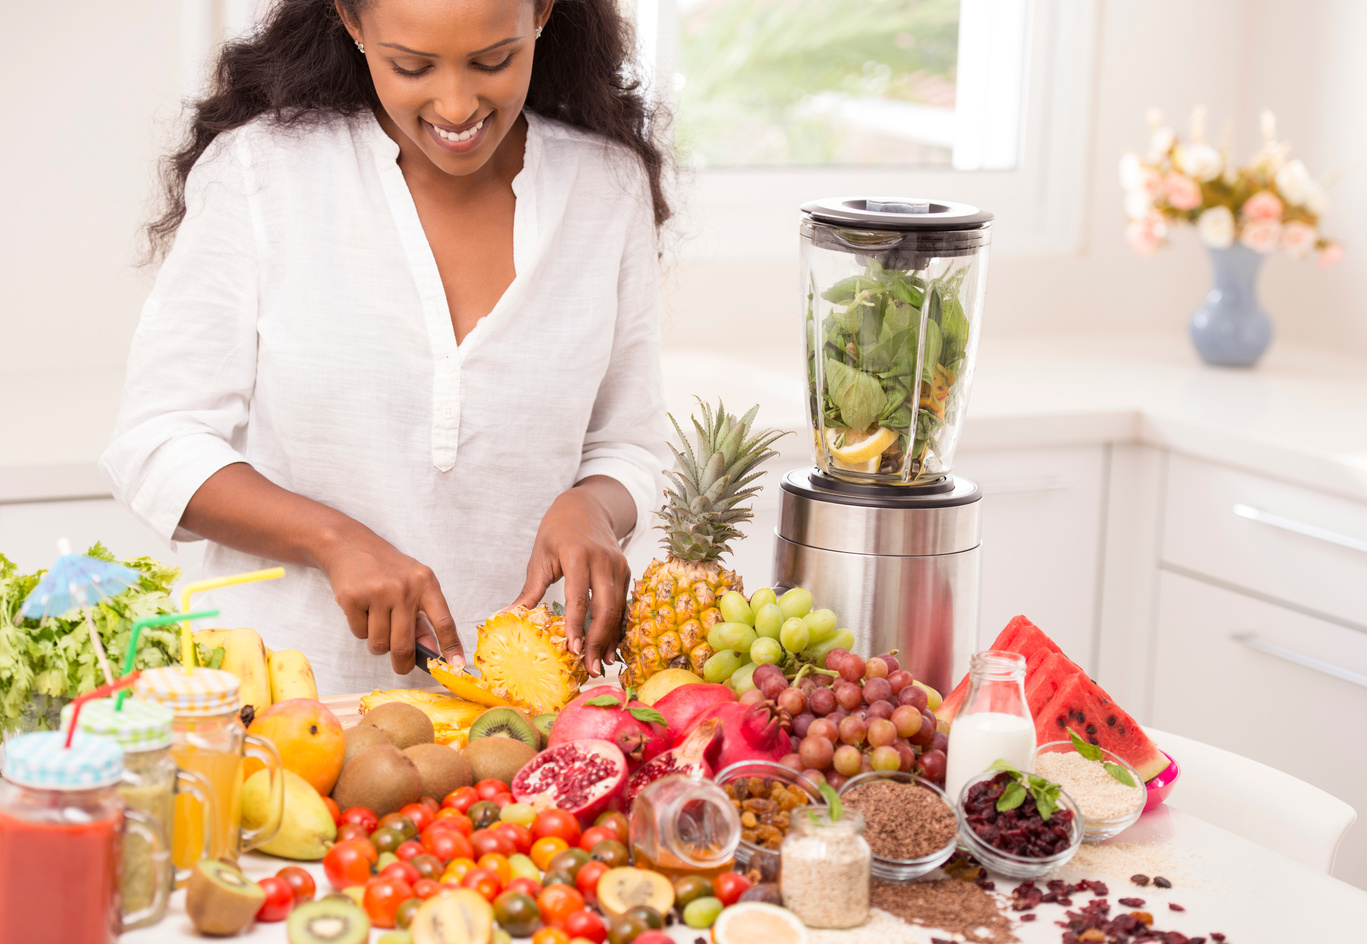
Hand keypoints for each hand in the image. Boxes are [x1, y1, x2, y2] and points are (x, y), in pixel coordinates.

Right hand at [318, 527, 463, 674]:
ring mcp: (378, 592)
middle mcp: (404, 588)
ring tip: (377, 623)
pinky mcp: (353, 598)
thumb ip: (424, 617)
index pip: (444, 622)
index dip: (451, 646)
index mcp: (426, 584)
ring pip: (379, 644)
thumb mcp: (413, 585)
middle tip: (401, 666)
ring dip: (378, 644)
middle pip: (404, 645)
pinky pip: (360, 634)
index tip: (456, 665)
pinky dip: (361, 630)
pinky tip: (362, 610)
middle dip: (403, 663)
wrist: (351, 546)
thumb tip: (434, 651)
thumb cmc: (387, 570)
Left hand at [513, 478, 634, 675]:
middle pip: (605, 608)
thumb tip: (503, 617)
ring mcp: (619, 566)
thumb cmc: (557, 531)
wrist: (585, 506)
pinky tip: (609, 646)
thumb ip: (529, 591)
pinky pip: (623, 603)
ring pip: (618, 609)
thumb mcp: (539, 557)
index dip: (577, 626)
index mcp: (578, 556)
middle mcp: (603, 561)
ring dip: (610, 638)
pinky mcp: (626, 571)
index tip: (572, 650)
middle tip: (589, 668)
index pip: (579, 597)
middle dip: (597, 641)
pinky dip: (617, 626)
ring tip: (600, 663)